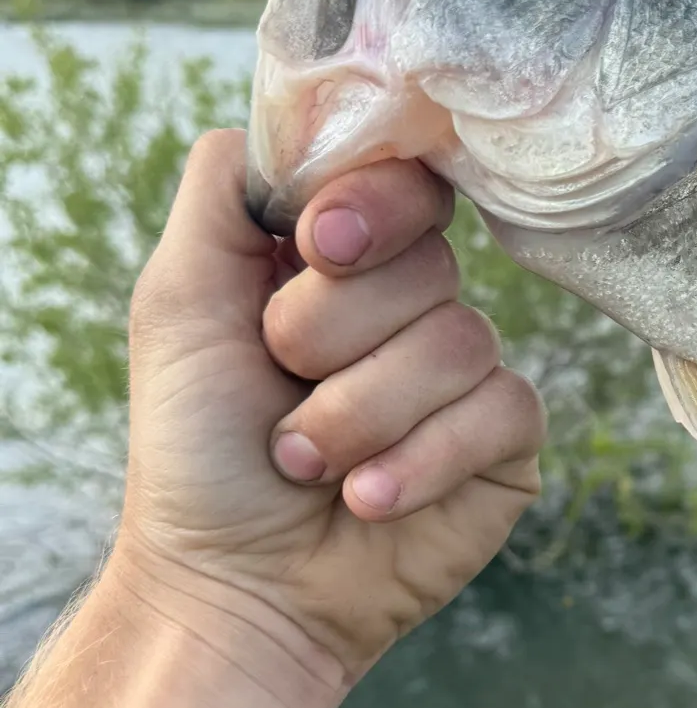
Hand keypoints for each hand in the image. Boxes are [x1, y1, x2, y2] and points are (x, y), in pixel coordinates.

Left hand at [110, 129, 545, 707]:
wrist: (233, 587)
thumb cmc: (198, 447)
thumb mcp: (181, 302)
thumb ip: (225, 195)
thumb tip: (284, 120)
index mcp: (351, 263)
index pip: (407, 184)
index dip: (373, 206)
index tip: (317, 246)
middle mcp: (417, 306)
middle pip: (428, 263)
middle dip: (329, 335)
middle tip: (278, 387)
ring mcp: (468, 373)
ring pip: (458, 341)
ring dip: (356, 415)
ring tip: (304, 464)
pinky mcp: (505, 441)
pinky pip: (498, 410)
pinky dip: (415, 460)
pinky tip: (367, 499)